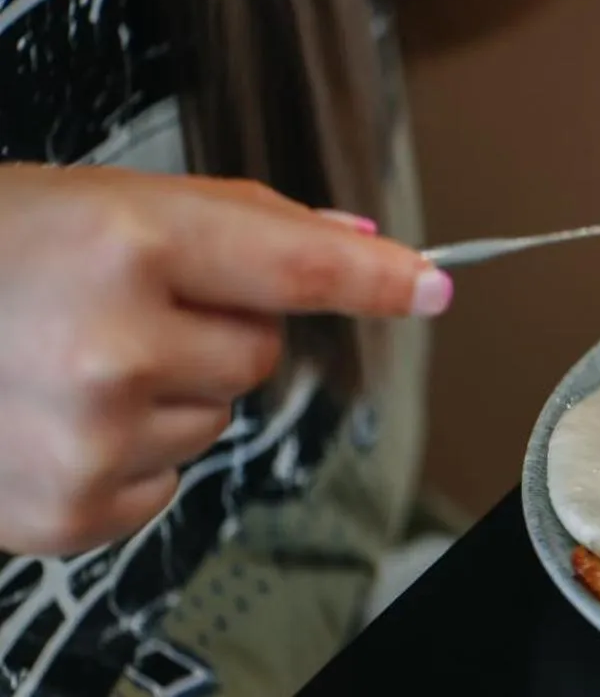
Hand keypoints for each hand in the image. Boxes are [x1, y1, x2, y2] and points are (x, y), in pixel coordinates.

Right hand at [0, 165, 450, 555]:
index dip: (376, 280)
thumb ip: (245, 223)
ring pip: (216, 421)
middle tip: (118, 306)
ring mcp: (88, 437)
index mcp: (126, 243)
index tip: (433, 286)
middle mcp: (111, 344)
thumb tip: (363, 249)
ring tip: (69, 359)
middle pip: (262, 354)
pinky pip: (168, 482)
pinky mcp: (67, 511)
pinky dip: (126, 455)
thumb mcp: (107, 201)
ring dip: (167, 394)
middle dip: (215, 329)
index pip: (297, 268)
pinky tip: (53, 415)